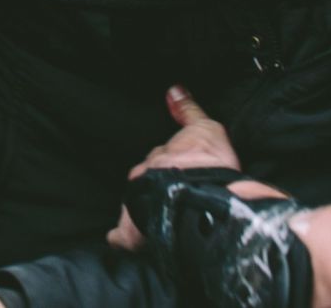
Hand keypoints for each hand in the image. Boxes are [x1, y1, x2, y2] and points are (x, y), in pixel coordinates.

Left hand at [108, 87, 246, 250]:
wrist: (208, 195)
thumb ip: (188, 110)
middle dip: (152, 186)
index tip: (171, 172)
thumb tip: (174, 89)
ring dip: (142, 209)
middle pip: (144, 181)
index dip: (166, 166)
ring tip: (153, 217)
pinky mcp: (138, 229)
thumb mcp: (206, 128)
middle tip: (168, 194)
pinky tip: (121, 240)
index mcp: (158, 158)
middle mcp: (144, 179)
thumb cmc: (209, 162)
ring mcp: (139, 204)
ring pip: (136, 205)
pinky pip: (125, 235)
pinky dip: (123, 237)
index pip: (157, 160)